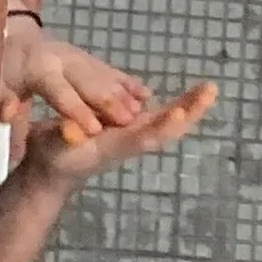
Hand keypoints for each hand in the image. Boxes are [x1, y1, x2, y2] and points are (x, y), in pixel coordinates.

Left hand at [0, 17, 151, 134]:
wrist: (17, 38)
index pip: (60, 91)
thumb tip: (6, 113)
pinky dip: (128, 83)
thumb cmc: (5, 69)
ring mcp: (80, 56)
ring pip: (105, 75)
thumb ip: (2, 99)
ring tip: (142, 113)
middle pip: (90, 82)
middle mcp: (64, 59)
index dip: (77, 110)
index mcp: (40, 67)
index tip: (94, 130)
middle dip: (109, 102)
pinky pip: (111, 71)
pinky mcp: (89, 59)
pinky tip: (146, 95)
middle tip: (129, 123)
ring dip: (124, 94)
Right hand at [24, 81, 218, 184]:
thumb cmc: (51, 157)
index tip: (182, 113)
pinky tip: (191, 95)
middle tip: (210, 91)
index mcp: (113, 146)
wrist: (53, 173)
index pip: (144, 137)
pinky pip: (158, 117)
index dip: (163, 125)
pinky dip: (177, 107)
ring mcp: (132, 136)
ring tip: (209, 88)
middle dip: (189, 112)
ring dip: (188, 106)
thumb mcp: (53, 147)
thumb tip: (71, 130)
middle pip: (165, 128)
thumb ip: (63, 138)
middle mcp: (129, 141)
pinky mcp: (129, 129)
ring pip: (166, 122)